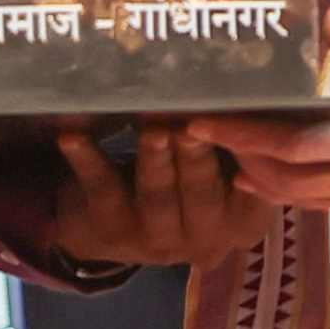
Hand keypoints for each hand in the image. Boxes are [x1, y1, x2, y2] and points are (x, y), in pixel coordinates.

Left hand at [42, 119, 266, 269]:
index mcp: (241, 222)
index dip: (251, 162)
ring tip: (154, 127)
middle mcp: (204, 237)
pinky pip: (101, 188)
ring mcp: (155, 239)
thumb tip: (252, 89)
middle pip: (202, 195)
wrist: (115, 232)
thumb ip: (240, 148)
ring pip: (156, 195)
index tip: (246, 129)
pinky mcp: (111, 227)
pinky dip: (87, 159)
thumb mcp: (223, 175)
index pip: (255, 195)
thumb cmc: (184, 187)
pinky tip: (73, 135)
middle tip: (195, 124)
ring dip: (155, 159)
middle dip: (198, 158)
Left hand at [205, 0, 329, 211]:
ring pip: (318, 200)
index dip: (246, 138)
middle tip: (205, 139)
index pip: (299, 149)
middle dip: (247, 164)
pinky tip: (282, 173)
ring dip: (272, 183)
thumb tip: (323, 23)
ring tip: (231, 156)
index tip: (209, 123)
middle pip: (299, 186)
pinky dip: (305, 189)